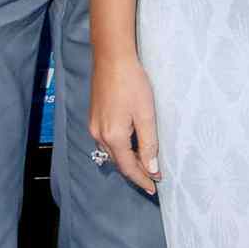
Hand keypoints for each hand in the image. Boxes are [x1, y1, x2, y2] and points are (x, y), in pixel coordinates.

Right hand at [89, 54, 160, 195]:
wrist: (112, 59)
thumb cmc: (132, 83)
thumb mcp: (146, 115)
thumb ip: (148, 144)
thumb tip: (151, 168)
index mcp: (113, 136)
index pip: (129, 167)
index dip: (142, 179)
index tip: (154, 188)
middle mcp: (99, 135)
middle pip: (119, 162)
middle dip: (135, 172)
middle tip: (152, 178)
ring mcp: (94, 126)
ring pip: (111, 152)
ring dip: (127, 160)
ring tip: (144, 165)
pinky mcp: (94, 117)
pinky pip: (106, 141)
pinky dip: (119, 149)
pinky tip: (130, 146)